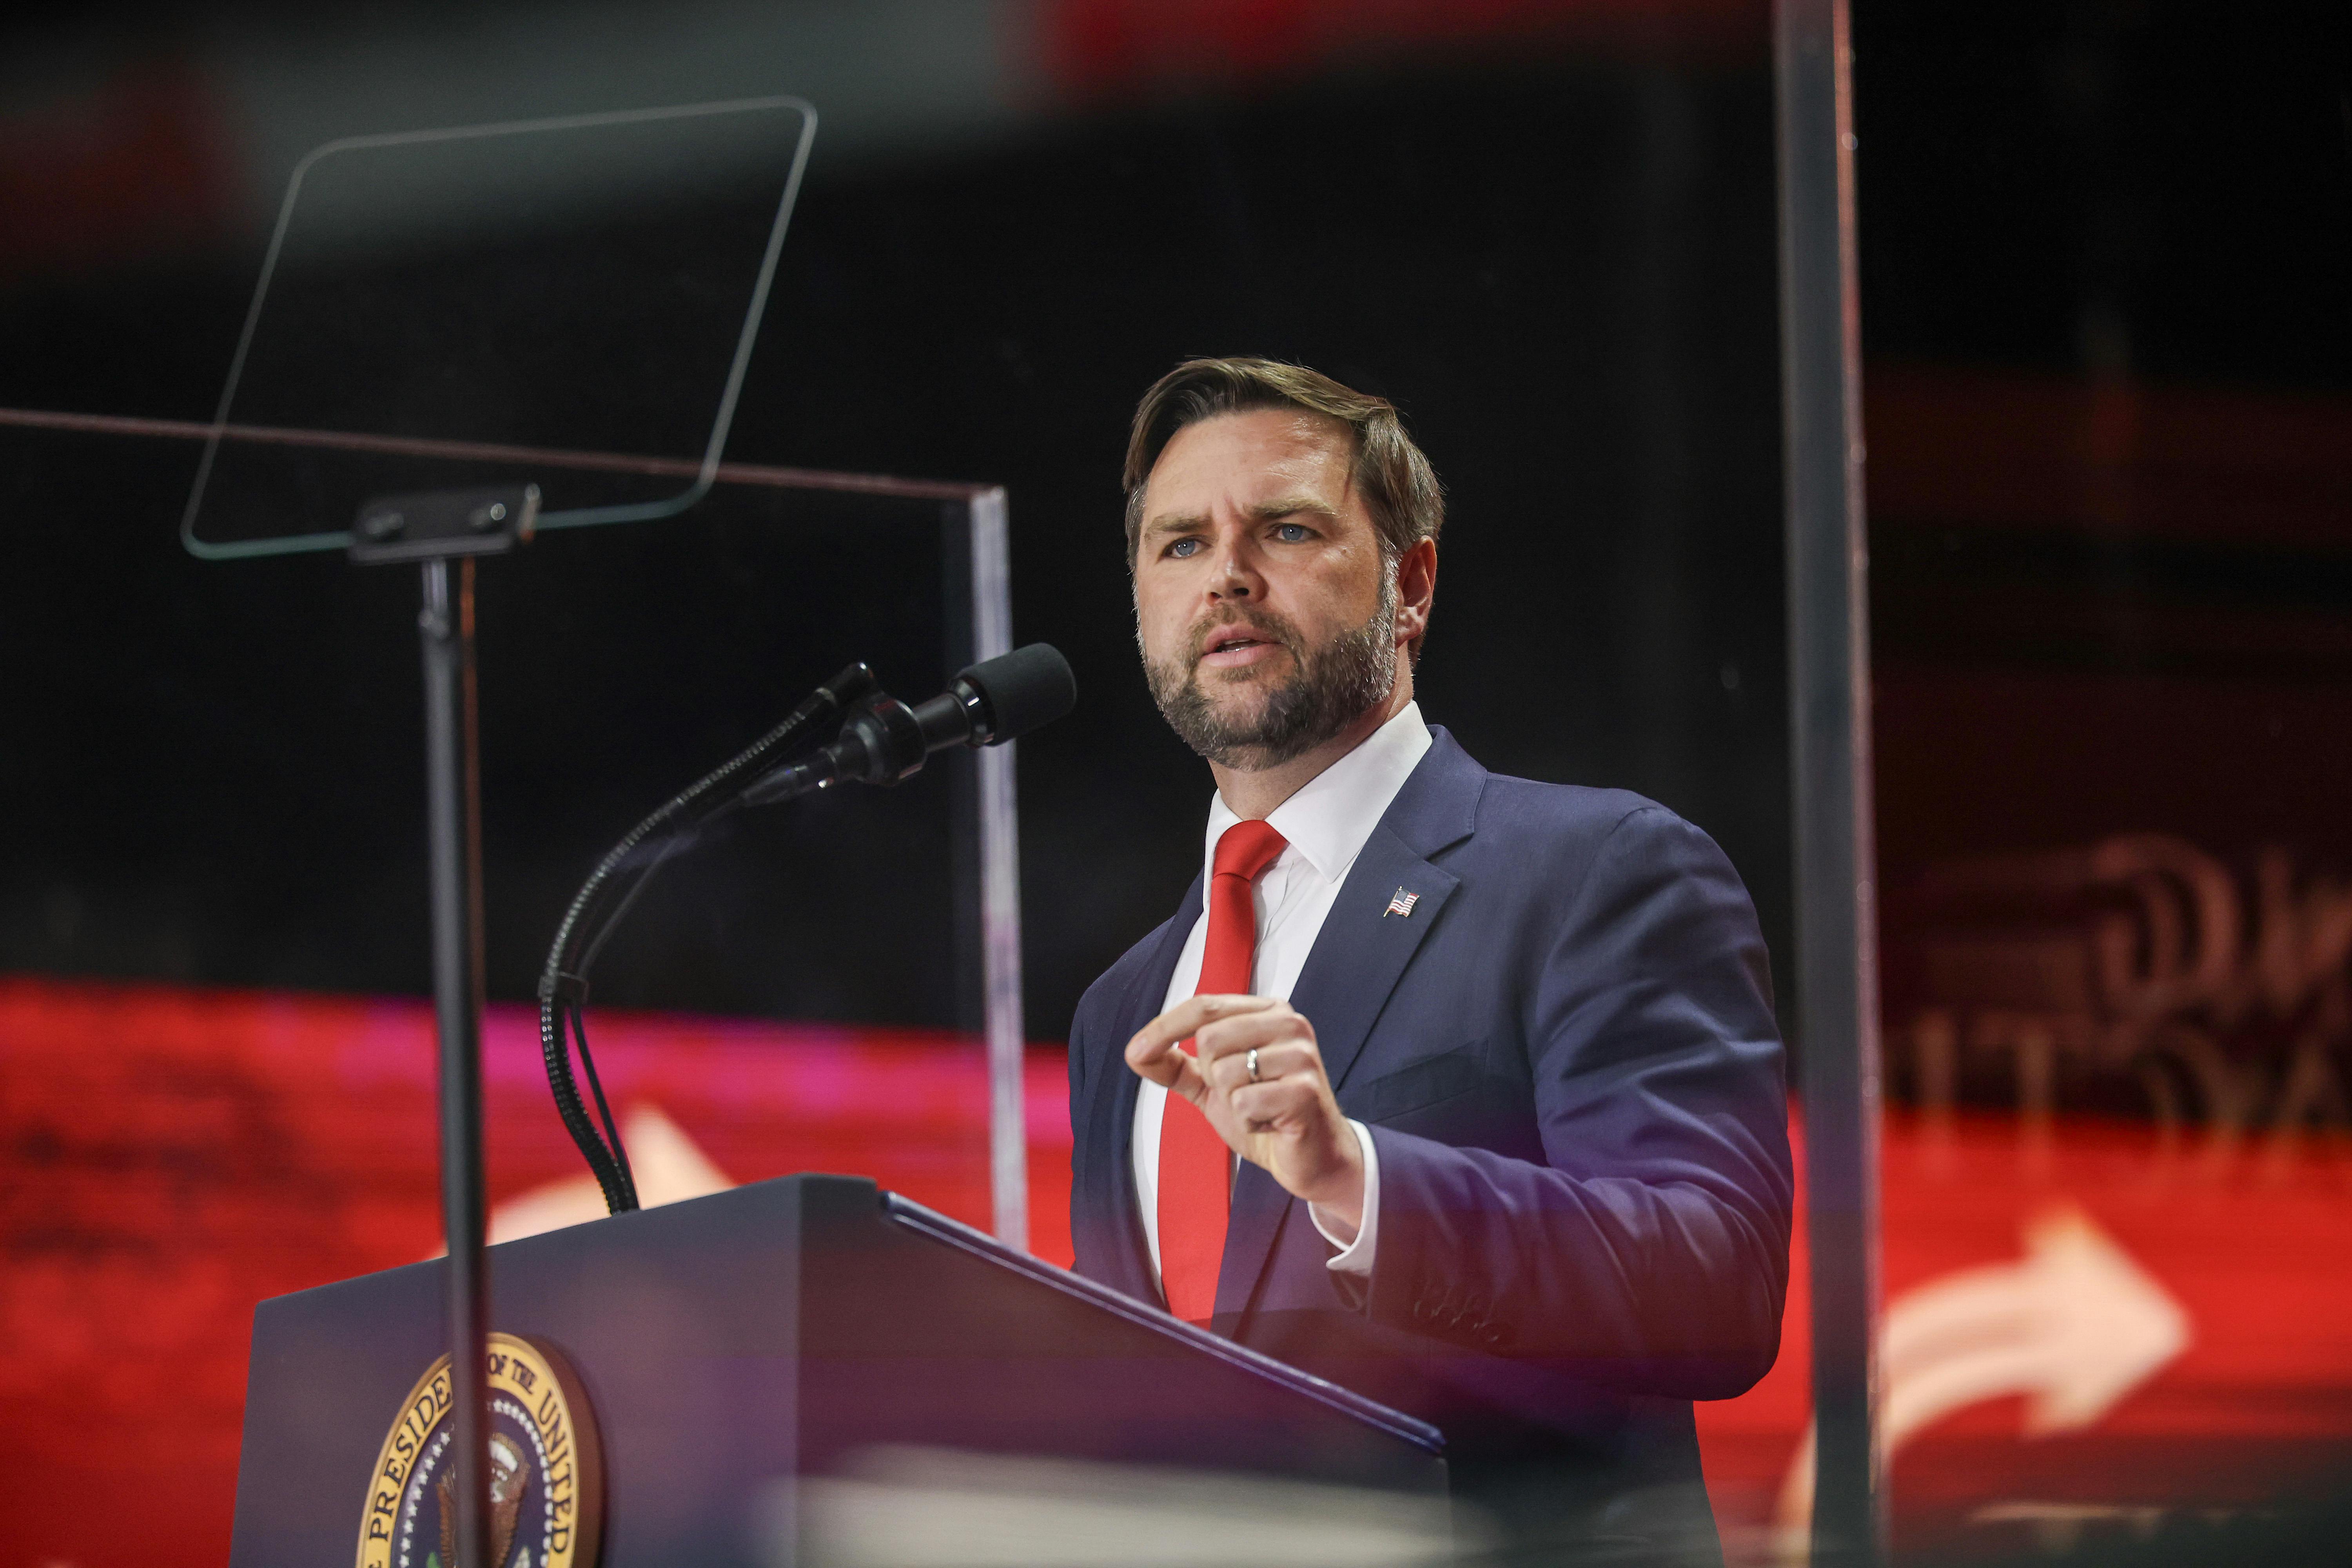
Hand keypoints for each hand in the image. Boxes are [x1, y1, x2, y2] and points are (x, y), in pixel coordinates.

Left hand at [1125, 994, 1364, 1230]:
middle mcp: (1290, 1024)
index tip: (1135, 1052)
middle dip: (1213, 1076)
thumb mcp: (1214, 1086)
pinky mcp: (1305, 1091)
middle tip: (1242, 1094)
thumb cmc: (1266, 1116)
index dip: (1164, 1028)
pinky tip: (1270, 1124)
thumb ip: (1176, 1066)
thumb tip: (1134, 1052)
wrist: (1313, 1159)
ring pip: (1225, 1071)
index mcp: (1268, 1012)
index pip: (1204, 1006)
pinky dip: (1248, 1123)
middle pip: (1210, 1037)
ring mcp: (1301, 1056)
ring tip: (1260, 1109)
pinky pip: (1244, 1104)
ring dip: (1232, 1103)